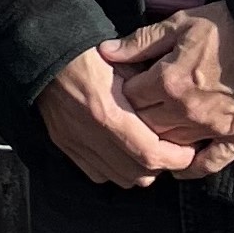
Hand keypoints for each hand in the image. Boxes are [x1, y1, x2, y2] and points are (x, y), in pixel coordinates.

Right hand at [37, 44, 205, 189]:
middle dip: (161, 166)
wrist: (46, 54)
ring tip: (147, 151)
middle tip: (172, 150)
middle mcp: (91, 135)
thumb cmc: (90, 54)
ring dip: (139, 171)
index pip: (152, 155)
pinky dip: (115, 169)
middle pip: (139, 174)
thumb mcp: (127, 65)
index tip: (187, 150)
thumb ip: (150, 94)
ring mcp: (76, 143)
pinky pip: (98, 174)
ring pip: (121, 178)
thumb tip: (174, 116)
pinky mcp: (65, 145)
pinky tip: (121, 152)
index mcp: (109, 113)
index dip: (176, 158)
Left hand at [104, 4, 233, 178]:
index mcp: (169, 81)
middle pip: (146, 125)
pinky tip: (179, 166)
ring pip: (172, 145)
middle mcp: (187, 110)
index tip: (123, 88)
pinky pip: (210, 163)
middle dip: (135, 119)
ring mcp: (213, 128)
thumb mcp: (181, 23)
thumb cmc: (230, 26)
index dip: (122, 92)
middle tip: (135, 112)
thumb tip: (105, 52)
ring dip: (160, 141)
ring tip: (151, 135)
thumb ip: (141, 42)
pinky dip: (192, 167)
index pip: (128, 98)